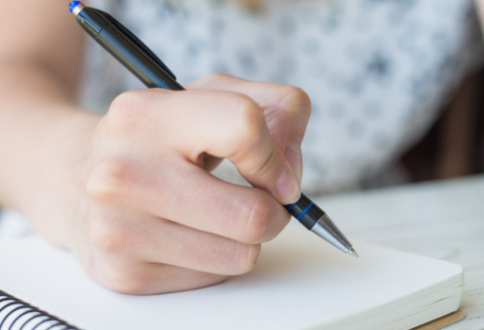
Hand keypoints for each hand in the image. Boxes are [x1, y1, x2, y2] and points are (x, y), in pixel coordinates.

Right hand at [32, 73, 310, 293]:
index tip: (275, 170)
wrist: (71, 176)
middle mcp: (122, 174)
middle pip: (253, 215)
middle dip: (274, 210)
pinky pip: (215, 276)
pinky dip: (216, 257)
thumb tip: (293, 168)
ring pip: (242, 255)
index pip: (245, 127)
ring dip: (246, 237)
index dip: (276, 154)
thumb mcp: (209, 98)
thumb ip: (274, 107)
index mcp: (146, 115)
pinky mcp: (124, 274)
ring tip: (217, 213)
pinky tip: (188, 233)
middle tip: (257, 197)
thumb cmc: (154, 137)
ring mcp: (119, 230)